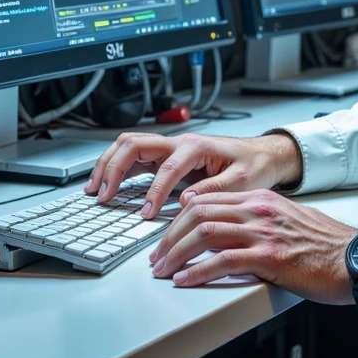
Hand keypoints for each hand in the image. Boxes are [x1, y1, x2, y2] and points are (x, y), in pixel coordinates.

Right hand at [85, 131, 302, 217]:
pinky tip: (109, 186)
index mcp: (196, 147)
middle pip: (134, 144)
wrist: (263, 155)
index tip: (145, 213)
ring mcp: (170, 149)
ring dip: (108, 164)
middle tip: (101, 194)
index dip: (153, 192)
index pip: (166, 169)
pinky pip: (135, 158)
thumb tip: (186, 201)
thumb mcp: (242, 181)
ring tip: (95, 189)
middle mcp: (179, 144)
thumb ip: (214, 190)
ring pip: (129, 146)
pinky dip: (117, 169)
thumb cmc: (254, 165)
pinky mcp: (167, 158)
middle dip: (112, 167)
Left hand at [149, 188, 357, 299]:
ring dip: (176, 254)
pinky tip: (185, 280)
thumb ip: (259, 220)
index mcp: (262, 199)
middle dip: (169, 238)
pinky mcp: (270, 257)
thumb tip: (230, 233)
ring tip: (163, 271)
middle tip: (157, 258)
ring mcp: (264, 232)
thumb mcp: (290, 220)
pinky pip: (223, 261)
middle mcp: (259, 210)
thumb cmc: (328, 246)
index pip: (206, 200)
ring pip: (204, 234)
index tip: (167, 238)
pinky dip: (198, 271)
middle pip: (198, 215)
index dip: (179, 220)